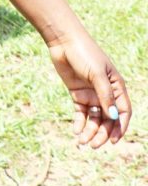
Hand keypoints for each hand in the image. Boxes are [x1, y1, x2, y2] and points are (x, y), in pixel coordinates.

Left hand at [46, 32, 130, 147]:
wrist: (63, 41)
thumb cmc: (84, 53)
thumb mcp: (98, 74)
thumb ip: (105, 95)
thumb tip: (113, 117)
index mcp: (116, 87)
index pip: (123, 112)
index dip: (119, 127)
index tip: (113, 139)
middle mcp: (105, 93)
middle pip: (107, 118)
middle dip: (102, 133)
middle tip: (94, 145)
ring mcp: (91, 93)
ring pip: (94, 118)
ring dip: (90, 130)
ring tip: (83, 141)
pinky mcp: (77, 93)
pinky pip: (81, 112)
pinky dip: (79, 122)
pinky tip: (77, 131)